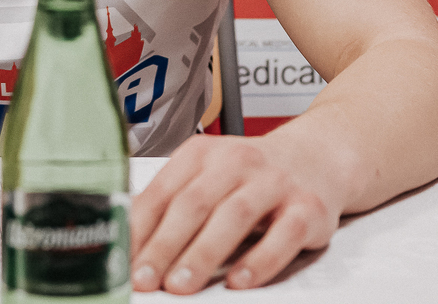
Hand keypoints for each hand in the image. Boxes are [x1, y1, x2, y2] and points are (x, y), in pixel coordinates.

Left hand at [130, 134, 340, 293]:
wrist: (315, 157)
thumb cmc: (250, 174)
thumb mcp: (206, 175)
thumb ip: (172, 203)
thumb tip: (128, 241)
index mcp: (202, 153)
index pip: (163, 191)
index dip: (139, 228)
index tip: (122, 259)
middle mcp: (237, 162)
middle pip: (194, 203)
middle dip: (165, 245)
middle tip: (145, 278)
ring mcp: (274, 183)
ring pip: (234, 216)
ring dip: (203, 254)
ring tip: (181, 284)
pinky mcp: (307, 207)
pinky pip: (283, 235)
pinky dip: (260, 260)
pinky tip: (239, 281)